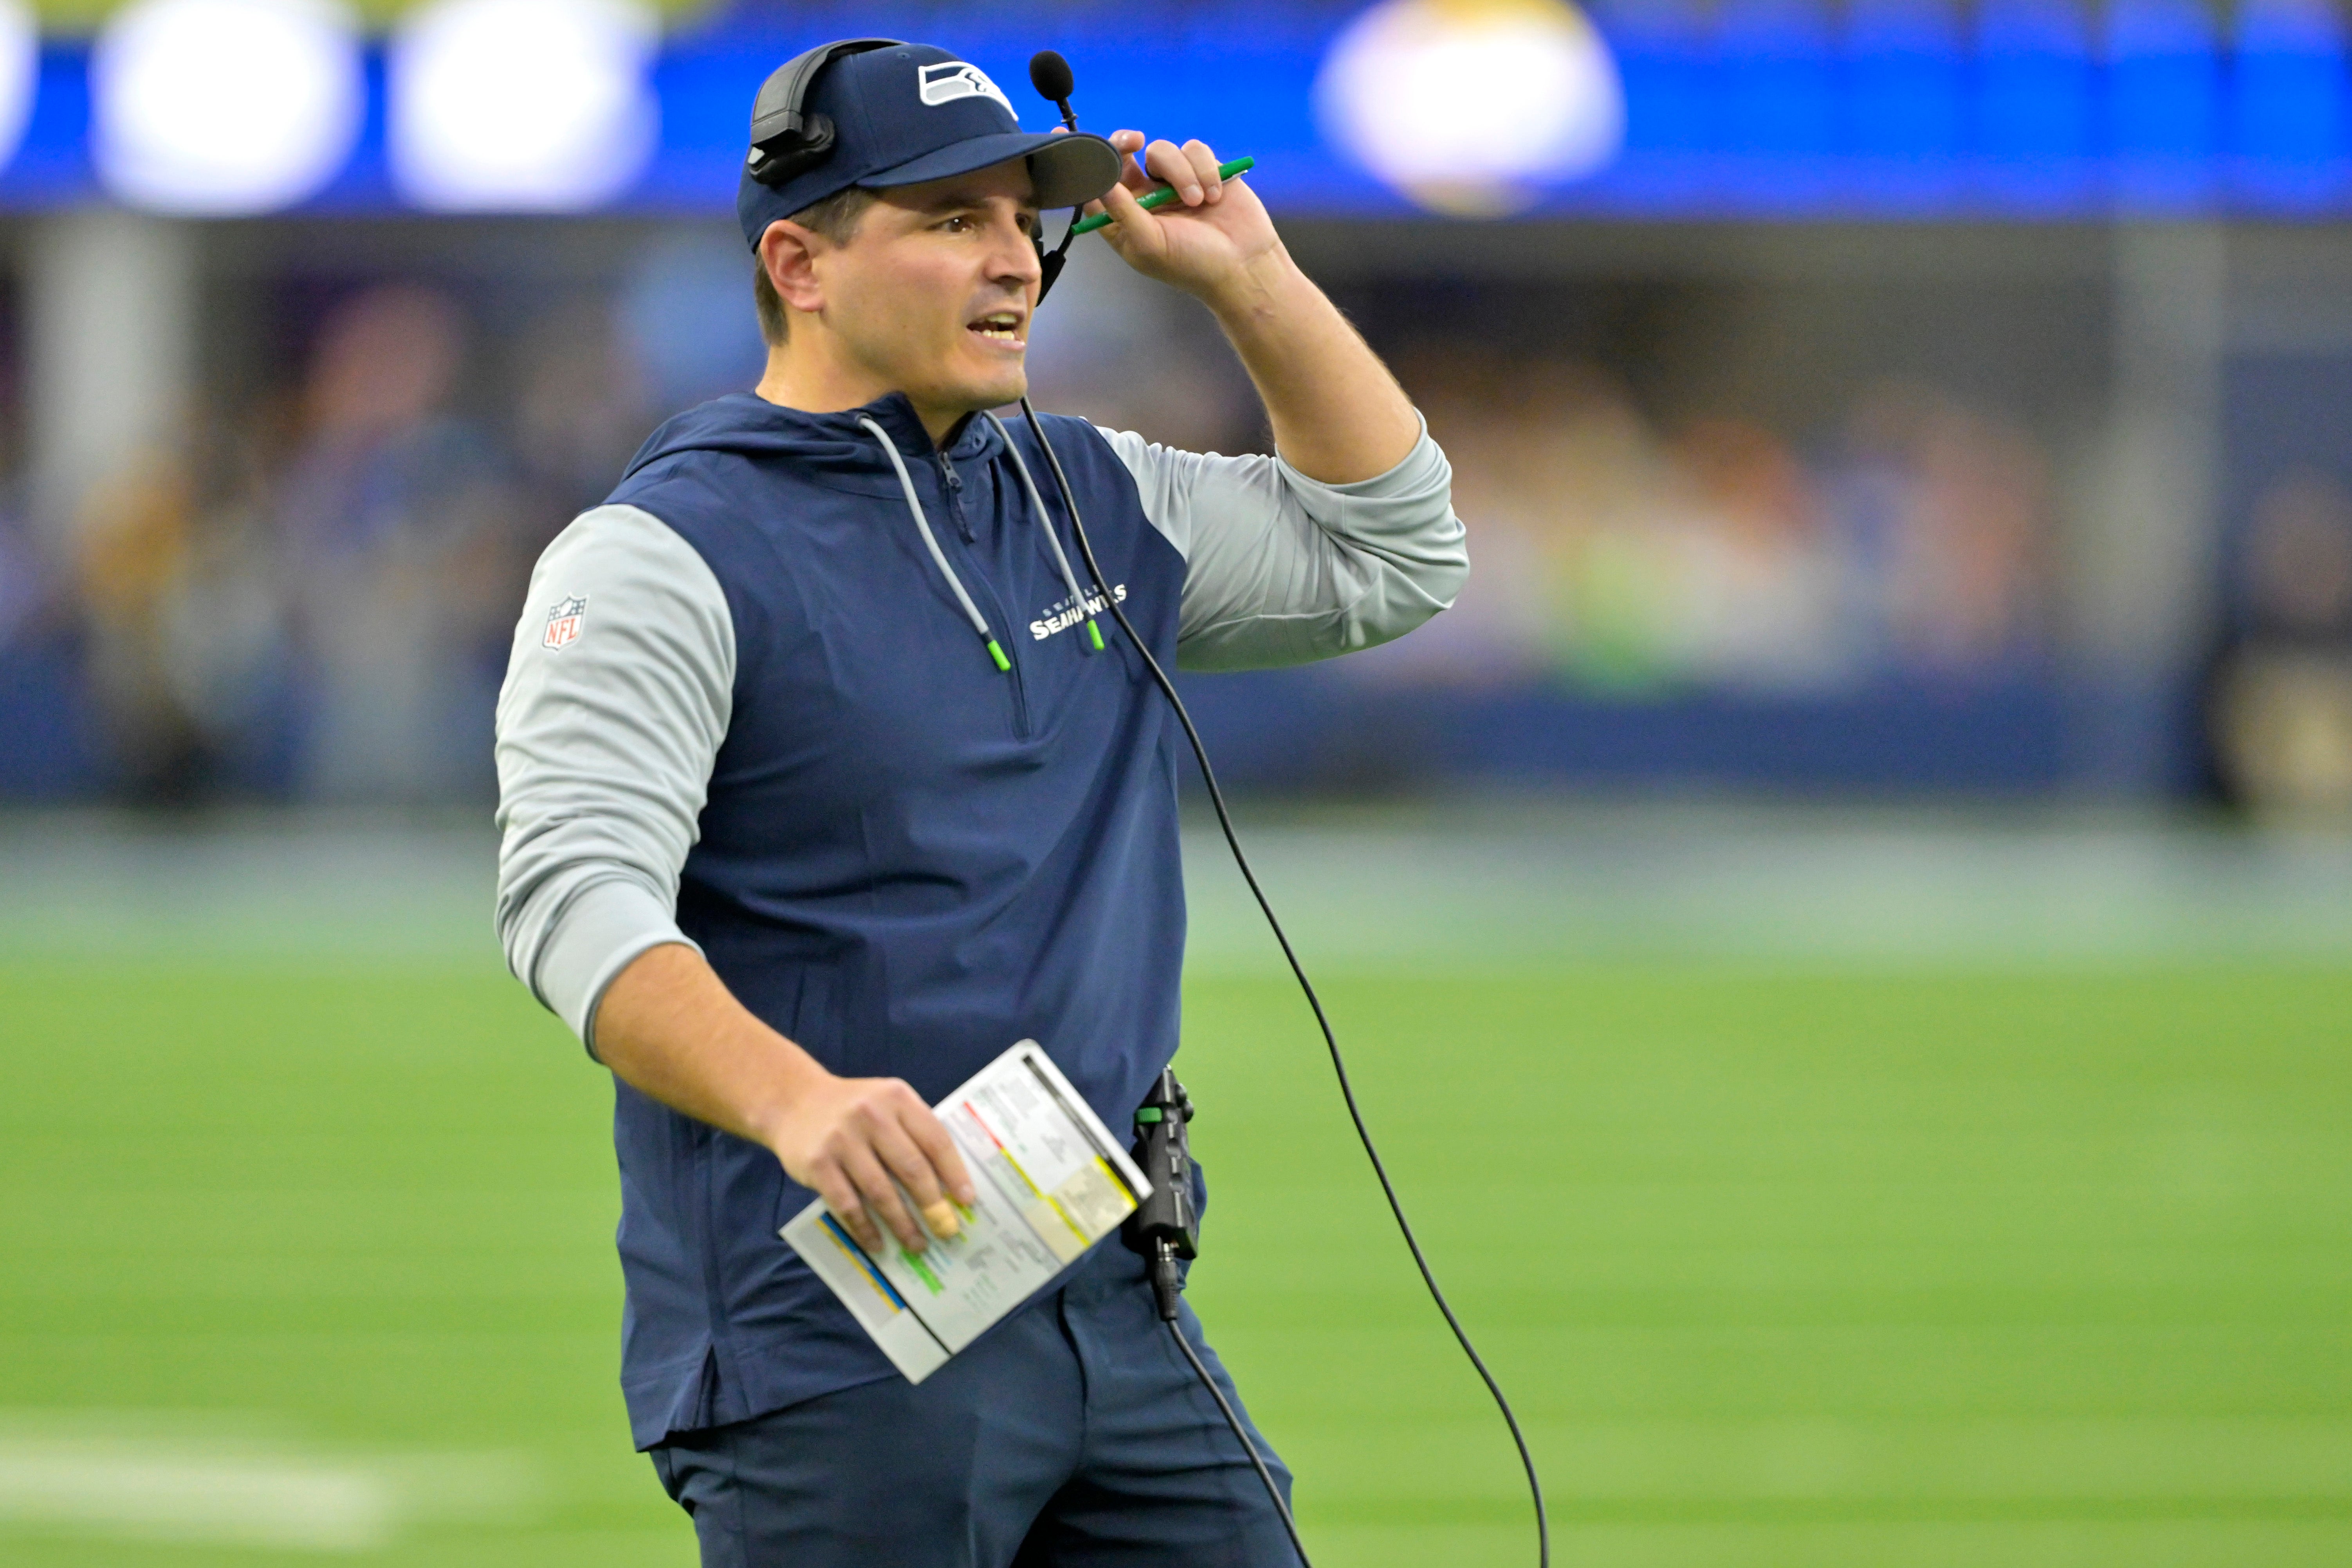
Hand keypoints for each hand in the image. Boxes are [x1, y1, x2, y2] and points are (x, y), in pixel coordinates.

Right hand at [762, 1066, 976, 1254]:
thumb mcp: (887, 1104)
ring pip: (881, 1191)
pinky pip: (848, 1204)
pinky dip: (865, 1228)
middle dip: (932, 1205)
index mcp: (897, 1098)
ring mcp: (842, 1140)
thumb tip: (948, 1186)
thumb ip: (914, 1133)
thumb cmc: (853, 1109)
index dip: (955, 1174)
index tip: (967, 1202)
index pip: (935, 1140)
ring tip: (917, 1244)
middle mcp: (871, 1115)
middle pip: (911, 1168)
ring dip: (902, 1224)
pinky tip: (877, 1243)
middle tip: (946, 1230)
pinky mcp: (818, 1164)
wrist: (794, 1101)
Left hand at [1085, 130, 1282, 305]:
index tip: (1063, 136)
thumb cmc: (1193, 265)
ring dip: (1181, 173)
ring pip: (1162, 150)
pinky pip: (1194, 149)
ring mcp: (1172, 181)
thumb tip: (1099, 184)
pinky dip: (1205, 170)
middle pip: (1122, 155)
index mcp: (1123, 217)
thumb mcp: (1150, 244)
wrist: (1244, 264)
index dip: (1081, 162)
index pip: (1093, 185)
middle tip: (1134, 142)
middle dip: (1124, 143)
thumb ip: (1123, 212)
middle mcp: (1143, 196)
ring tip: (1198, 202)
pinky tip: (1216, 196)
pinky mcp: (1201, 169)